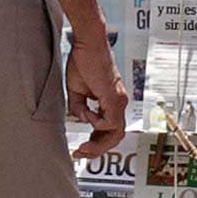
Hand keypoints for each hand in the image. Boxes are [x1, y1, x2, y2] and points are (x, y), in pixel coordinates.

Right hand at [67, 42, 128, 160]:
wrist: (88, 43)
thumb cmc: (84, 61)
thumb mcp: (77, 90)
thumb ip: (79, 107)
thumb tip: (82, 119)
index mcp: (111, 102)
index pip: (109, 130)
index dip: (95, 142)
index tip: (81, 148)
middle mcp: (119, 103)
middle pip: (115, 136)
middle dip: (97, 149)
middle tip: (81, 154)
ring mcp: (119, 101)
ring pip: (115, 133)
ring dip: (98, 143)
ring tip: (83, 148)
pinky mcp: (114, 98)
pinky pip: (109, 122)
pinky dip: (96, 124)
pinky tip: (86, 116)